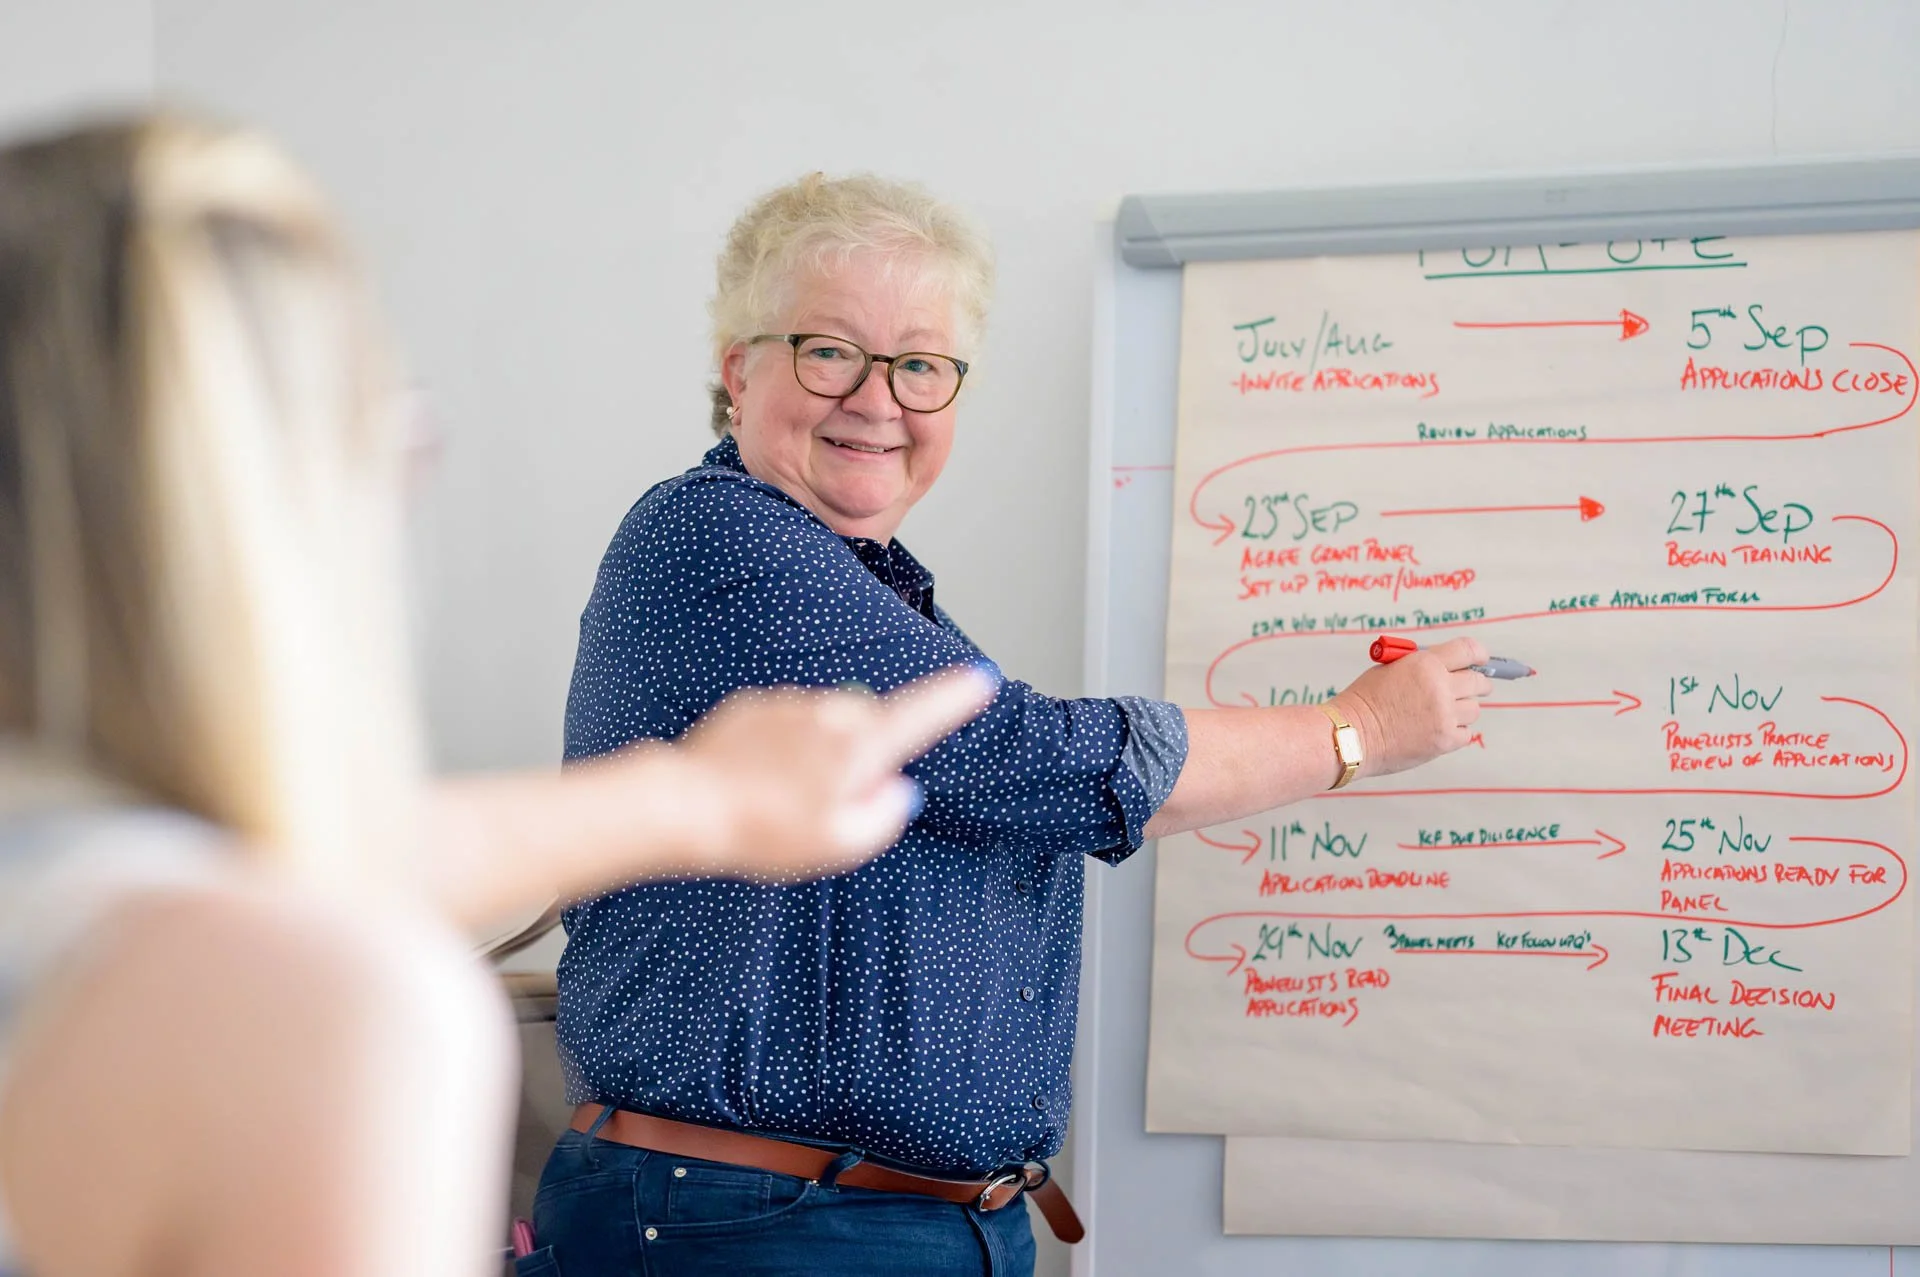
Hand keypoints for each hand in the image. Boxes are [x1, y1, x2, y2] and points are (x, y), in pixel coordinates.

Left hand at [677, 665, 996, 879]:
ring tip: (780, 796)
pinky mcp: (754, 705)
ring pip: (824, 722)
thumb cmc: (763, 831)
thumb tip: (897, 790)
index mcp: (859, 748)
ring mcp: (789, 705)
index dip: (955, 697)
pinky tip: (758, 778)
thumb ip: (883, 817)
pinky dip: (783, 746)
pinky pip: (786, 721)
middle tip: (828, 800)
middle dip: (863, 749)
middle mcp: (828, 714)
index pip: (922, 714)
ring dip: (817, 750)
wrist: (688, 804)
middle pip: (869, 721)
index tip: (980, 676)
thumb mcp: (839, 845)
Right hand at [1327, 637, 1490, 778]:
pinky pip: (1466, 733)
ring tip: (1444, 713)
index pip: (1468, 650)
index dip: (1478, 654)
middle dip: (1478, 683)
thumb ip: (1420, 665)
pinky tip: (1439, 729)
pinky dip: (1457, 732)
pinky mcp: (1444, 740)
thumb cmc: (1363, 702)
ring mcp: (1444, 715)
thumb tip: (1446, 667)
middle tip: (1473, 688)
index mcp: (1425, 664)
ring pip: (1474, 709)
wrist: (1351, 735)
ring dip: (1463, 710)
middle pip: (1478, 681)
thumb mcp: (1389, 668)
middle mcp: (1440, 687)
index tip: (1482, 660)